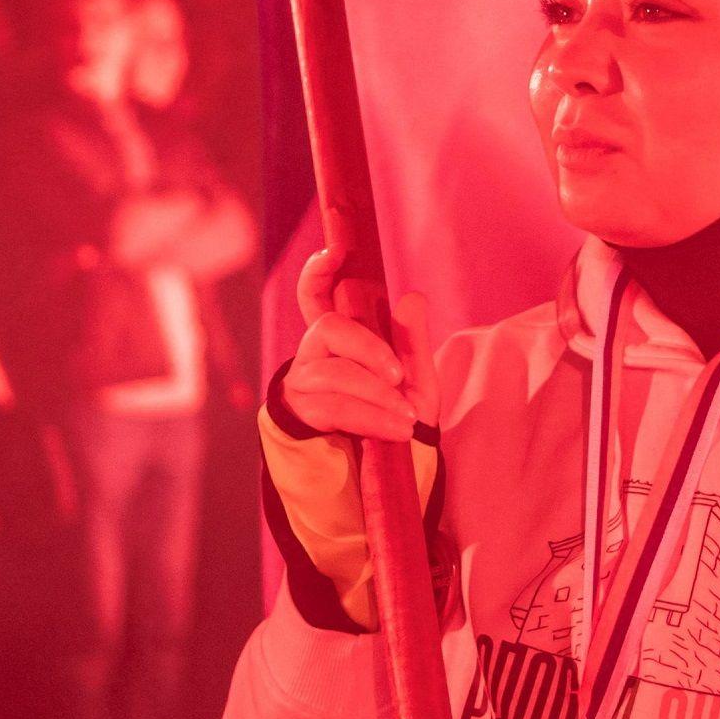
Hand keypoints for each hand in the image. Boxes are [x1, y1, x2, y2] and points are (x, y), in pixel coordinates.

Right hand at [276, 246, 438, 442]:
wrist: (388, 466)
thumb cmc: (398, 413)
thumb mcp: (416, 379)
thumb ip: (413, 342)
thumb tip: (412, 296)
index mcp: (341, 337)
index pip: (317, 296)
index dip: (319, 272)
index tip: (334, 252)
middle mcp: (315, 352)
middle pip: (330, 328)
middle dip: (369, 349)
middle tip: (399, 376)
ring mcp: (304, 380)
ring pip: (337, 374)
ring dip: (377, 395)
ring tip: (407, 418)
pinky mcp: (302, 412)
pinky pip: (336, 407)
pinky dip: (371, 417)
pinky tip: (397, 429)